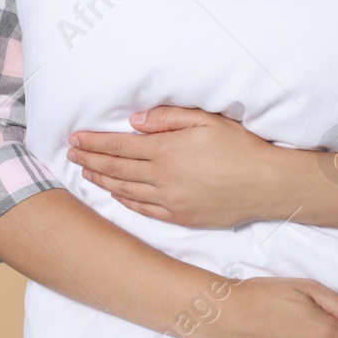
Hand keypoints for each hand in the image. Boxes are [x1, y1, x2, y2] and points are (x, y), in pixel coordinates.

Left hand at [68, 106, 280, 228]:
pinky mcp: (181, 217)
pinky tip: (116, 195)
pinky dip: (125, 201)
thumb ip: (167, 119)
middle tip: (71, 153)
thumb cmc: (240, 147)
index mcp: (166, 151)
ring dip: (102, 180)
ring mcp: (170, 201)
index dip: (94, 142)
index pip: (119, 146)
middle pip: (116, 168)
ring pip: (126, 190)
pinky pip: (144, 210)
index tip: (76, 139)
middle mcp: (163, 178)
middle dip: (90, 159)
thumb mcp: (206, 121)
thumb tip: (134, 123)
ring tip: (86, 172)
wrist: (266, 184)